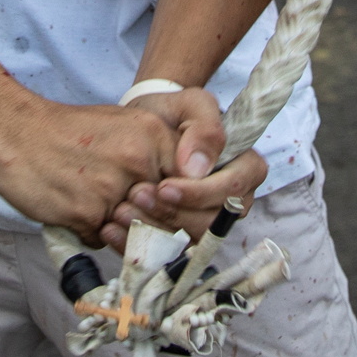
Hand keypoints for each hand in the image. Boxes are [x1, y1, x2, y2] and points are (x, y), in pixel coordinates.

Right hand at [0, 93, 182, 238]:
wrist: (14, 128)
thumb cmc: (68, 131)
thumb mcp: (124, 128)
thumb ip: (155, 160)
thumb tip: (177, 200)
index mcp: (154, 136)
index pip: (188, 188)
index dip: (178, 207)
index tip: (163, 210)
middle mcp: (139, 161)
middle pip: (163, 215)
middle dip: (144, 221)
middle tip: (119, 207)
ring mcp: (112, 188)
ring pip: (131, 231)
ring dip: (114, 228)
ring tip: (91, 200)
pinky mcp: (86, 212)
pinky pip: (101, 239)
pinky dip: (88, 231)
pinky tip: (72, 204)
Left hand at [108, 86, 269, 245]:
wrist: (144, 126)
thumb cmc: (173, 114)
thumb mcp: (191, 105)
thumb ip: (204, 128)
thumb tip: (199, 168)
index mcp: (246, 169)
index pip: (234, 191)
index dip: (201, 194)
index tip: (165, 185)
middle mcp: (232, 202)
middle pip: (210, 222)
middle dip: (172, 213)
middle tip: (136, 195)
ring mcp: (207, 223)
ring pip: (187, 241)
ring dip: (152, 229)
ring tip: (120, 210)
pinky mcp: (181, 238)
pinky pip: (164, 252)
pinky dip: (135, 244)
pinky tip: (111, 228)